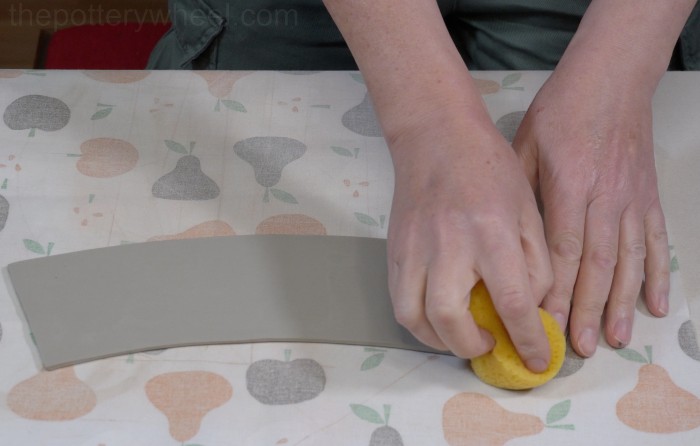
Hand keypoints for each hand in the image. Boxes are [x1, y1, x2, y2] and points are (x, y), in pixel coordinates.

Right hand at [386, 105, 552, 371]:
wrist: (436, 137)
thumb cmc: (489, 169)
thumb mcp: (528, 211)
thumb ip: (537, 263)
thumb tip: (531, 309)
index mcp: (492, 233)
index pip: (512, 302)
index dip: (527, 341)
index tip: (538, 362)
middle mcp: (448, 246)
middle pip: (451, 320)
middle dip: (473, 347)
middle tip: (491, 343)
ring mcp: (414, 249)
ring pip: (414, 318)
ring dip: (439, 341)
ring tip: (460, 336)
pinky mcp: (394, 250)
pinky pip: (398, 301)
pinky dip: (418, 321)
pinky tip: (438, 316)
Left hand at [513, 66, 669, 356]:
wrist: (610, 80)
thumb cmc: (561, 112)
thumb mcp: (525, 146)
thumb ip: (520, 193)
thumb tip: (508, 241)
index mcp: (570, 187)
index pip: (564, 251)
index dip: (558, 292)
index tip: (548, 324)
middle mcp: (605, 199)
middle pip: (597, 264)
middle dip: (589, 309)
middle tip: (581, 347)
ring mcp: (632, 200)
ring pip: (629, 260)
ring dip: (623, 302)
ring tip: (617, 337)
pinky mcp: (649, 197)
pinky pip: (656, 242)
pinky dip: (658, 275)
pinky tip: (655, 304)